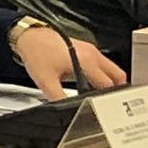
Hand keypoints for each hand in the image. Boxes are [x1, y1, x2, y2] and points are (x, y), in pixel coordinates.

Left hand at [13, 26, 127, 100]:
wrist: (30, 36)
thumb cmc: (37, 53)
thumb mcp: (46, 81)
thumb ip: (59, 98)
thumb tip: (68, 111)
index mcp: (86, 62)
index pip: (109, 85)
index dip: (109, 99)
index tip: (108, 109)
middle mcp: (92, 54)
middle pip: (118, 76)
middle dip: (117, 91)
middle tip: (110, 104)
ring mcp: (91, 50)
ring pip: (112, 69)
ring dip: (111, 82)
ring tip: (101, 95)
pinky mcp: (86, 49)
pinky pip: (103, 63)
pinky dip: (103, 74)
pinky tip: (91, 83)